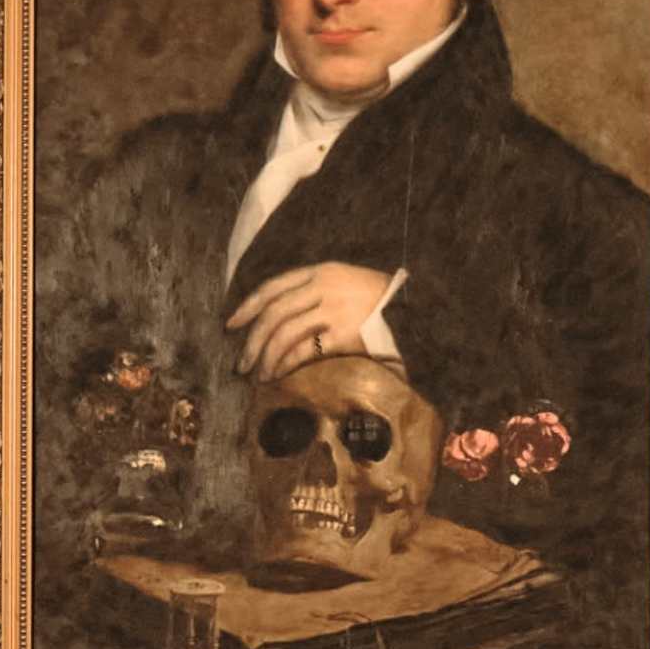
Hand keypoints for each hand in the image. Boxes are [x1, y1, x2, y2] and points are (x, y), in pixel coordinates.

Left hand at [226, 263, 396, 378]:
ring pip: (285, 333)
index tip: (231, 325)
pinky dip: (287, 365)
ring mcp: (334, 311)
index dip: (247, 306)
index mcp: (321, 272)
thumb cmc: (378, 302)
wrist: (418, 310)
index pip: (273, 287)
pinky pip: (305, 352)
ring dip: (266, 357)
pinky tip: (280, 376)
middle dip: (252, 340)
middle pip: (273, 313)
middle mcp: (324, 288)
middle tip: (241, 363)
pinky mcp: (345, 335)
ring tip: (259, 376)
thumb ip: (313, 293)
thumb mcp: (344, 284)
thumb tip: (275, 318)